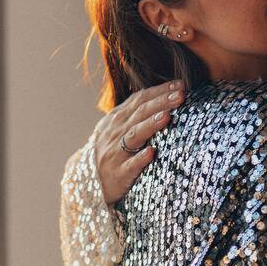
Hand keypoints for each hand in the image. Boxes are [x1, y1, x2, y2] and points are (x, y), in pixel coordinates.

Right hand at [91, 80, 184, 203]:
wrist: (86, 180)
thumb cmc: (112, 150)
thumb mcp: (118, 127)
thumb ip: (138, 113)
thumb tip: (168, 95)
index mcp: (118, 118)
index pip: (140, 99)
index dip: (160, 91)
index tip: (180, 85)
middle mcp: (116, 132)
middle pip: (140, 113)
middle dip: (161, 102)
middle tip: (181, 95)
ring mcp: (116, 152)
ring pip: (135, 135)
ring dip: (151, 125)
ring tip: (167, 116)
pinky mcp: (118, 173)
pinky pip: (130, 165)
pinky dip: (140, 158)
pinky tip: (151, 152)